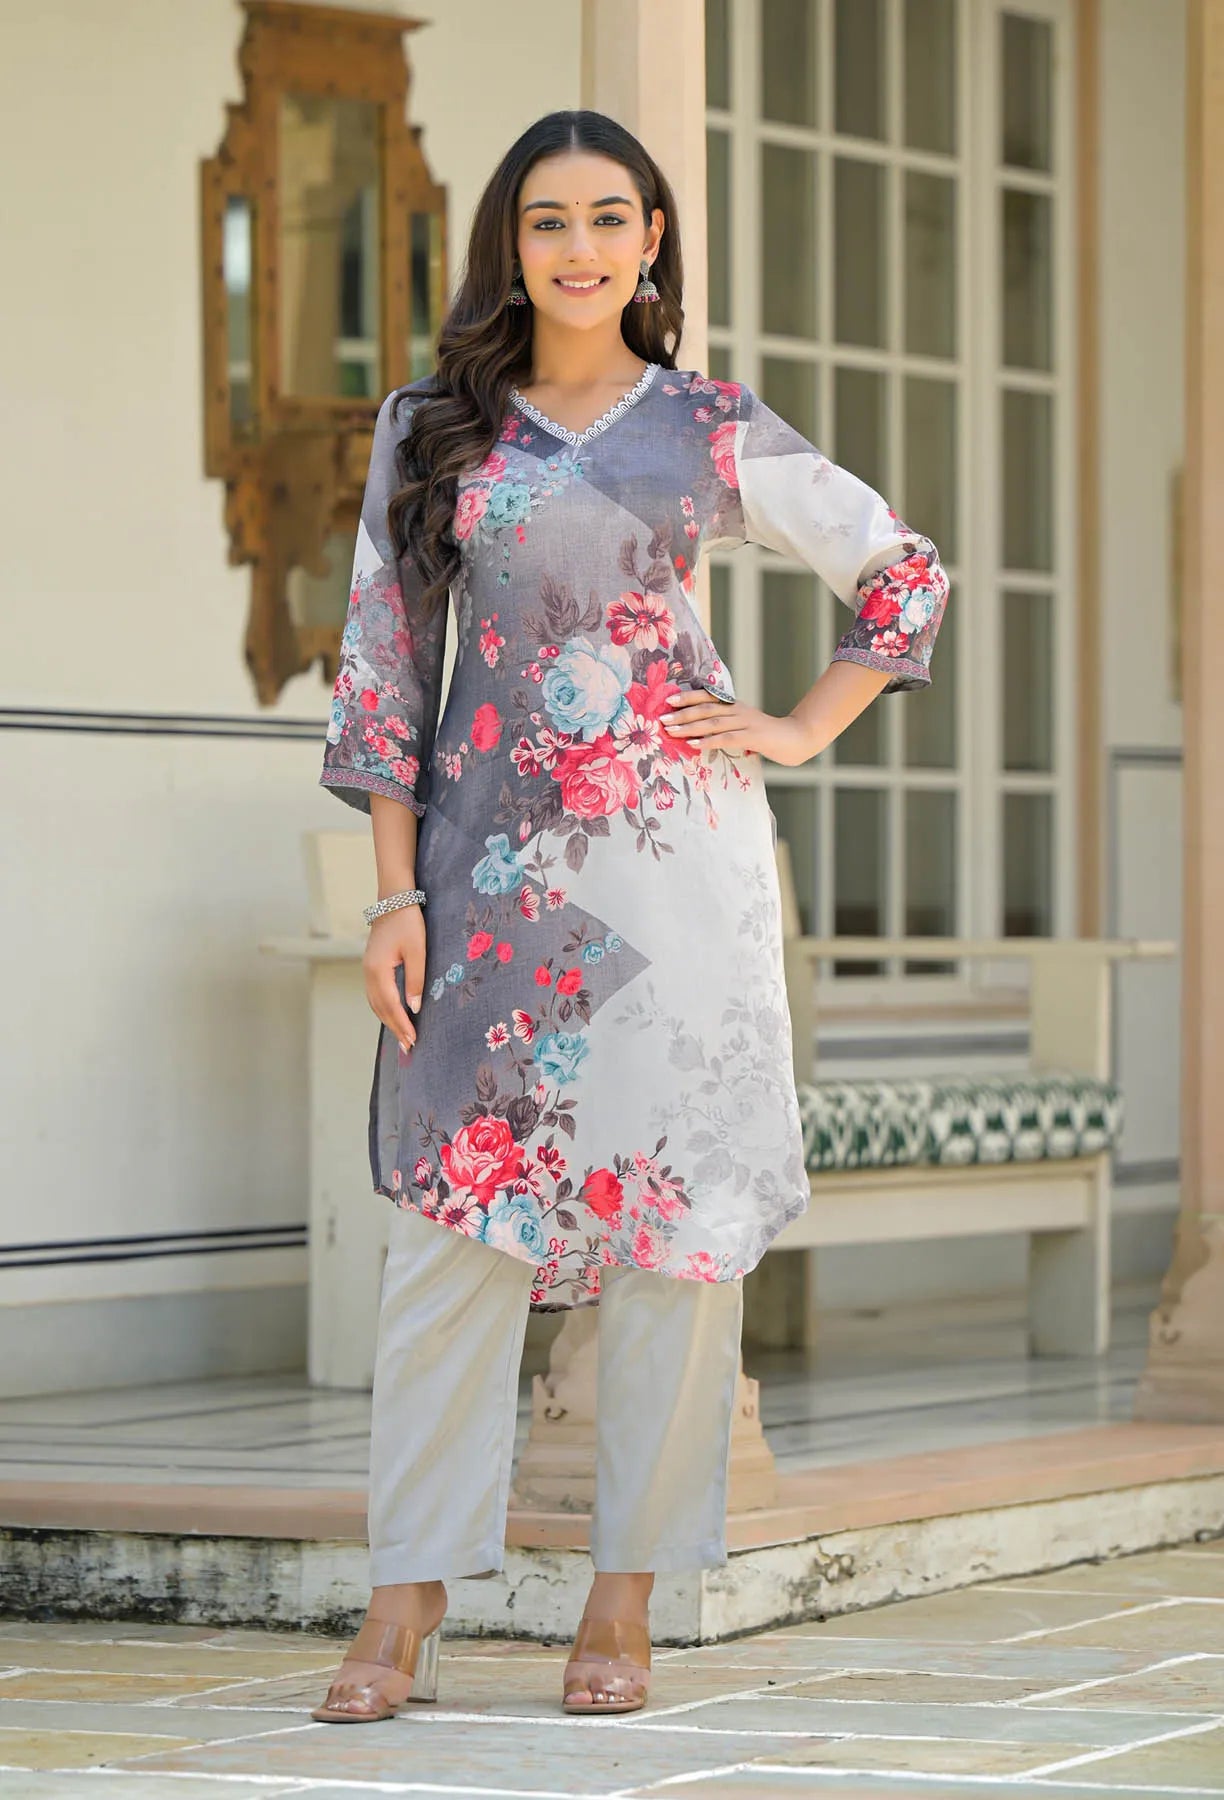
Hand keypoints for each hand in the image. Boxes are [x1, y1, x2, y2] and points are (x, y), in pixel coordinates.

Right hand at [363, 905, 425, 1053]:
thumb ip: (415, 980)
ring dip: (388, 1020)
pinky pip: (375, 993)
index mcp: (378, 971)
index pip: (391, 1006)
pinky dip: (383, 1007)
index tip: (412, 1041)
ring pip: (375, 1002)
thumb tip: (414, 1008)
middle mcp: (368, 973)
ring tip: (402, 1035)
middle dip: (394, 1027)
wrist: (394, 900)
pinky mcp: (371, 965)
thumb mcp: (417, 951)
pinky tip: (393, 1013)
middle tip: (408, 1046)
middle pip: (380, 1008)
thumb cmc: (408, 923)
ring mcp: (367, 969)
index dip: (402, 1025)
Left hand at [661, 692, 819, 765]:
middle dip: (682, 714)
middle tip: (662, 719)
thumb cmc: (767, 735)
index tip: (668, 700)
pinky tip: (694, 745)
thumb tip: (702, 731)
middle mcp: (738, 710)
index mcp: (735, 706)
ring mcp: (746, 722)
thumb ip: (726, 725)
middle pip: (706, 709)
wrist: (796, 738)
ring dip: (690, 727)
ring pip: (713, 723)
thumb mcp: (744, 725)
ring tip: (671, 732)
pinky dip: (709, 741)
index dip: (688, 698)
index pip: (707, 698)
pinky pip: (727, 738)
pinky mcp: (753, 736)